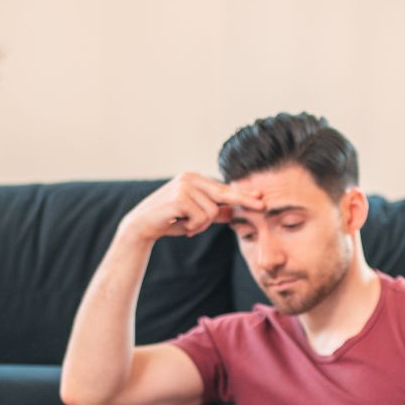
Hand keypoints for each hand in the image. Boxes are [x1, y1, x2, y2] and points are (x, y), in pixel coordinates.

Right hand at [118, 172, 262, 241]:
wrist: (141, 226)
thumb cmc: (169, 220)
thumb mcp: (194, 215)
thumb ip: (214, 212)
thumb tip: (233, 212)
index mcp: (194, 178)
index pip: (223, 188)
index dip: (242, 195)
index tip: (260, 198)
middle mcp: (190, 178)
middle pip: (224, 194)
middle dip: (243, 202)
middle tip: (263, 206)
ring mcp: (185, 186)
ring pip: (212, 212)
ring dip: (202, 225)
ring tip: (187, 225)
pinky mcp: (180, 198)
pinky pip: (201, 217)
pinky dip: (194, 227)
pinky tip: (181, 225)